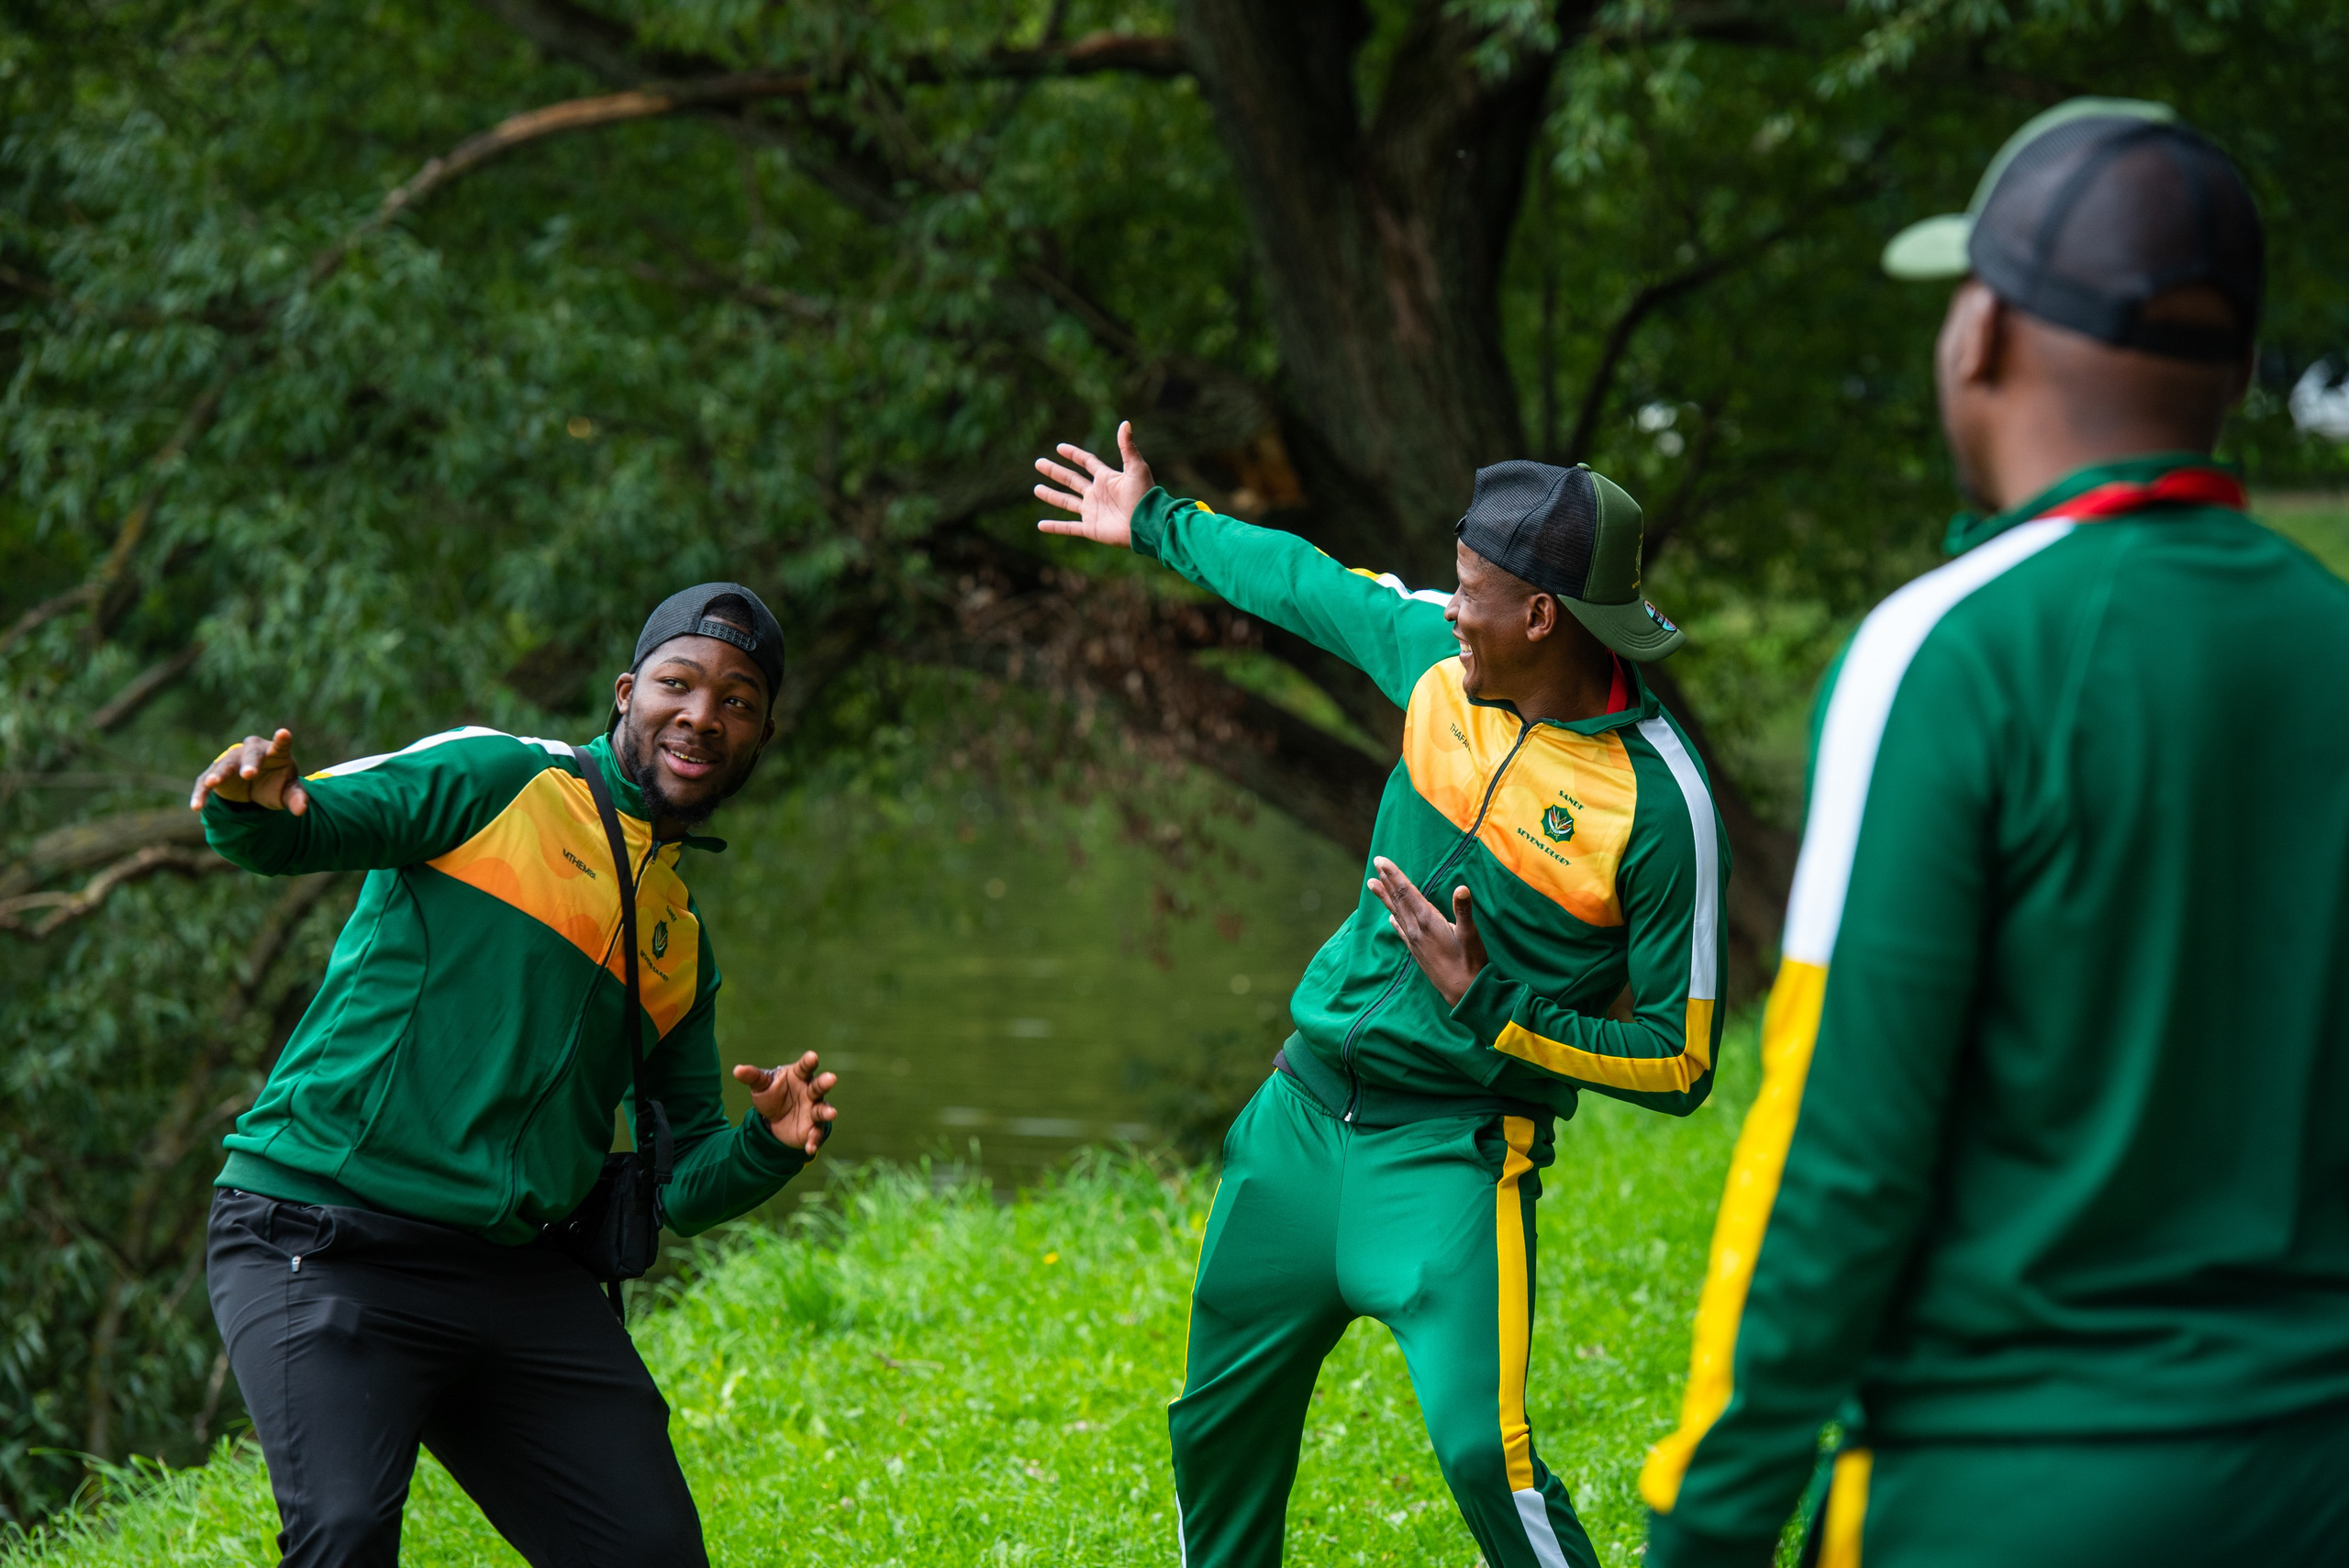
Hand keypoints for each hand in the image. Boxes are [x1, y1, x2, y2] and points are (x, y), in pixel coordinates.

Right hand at [190, 728, 310, 815]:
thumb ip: (296, 798)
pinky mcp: (215, 774)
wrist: (255, 785)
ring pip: (225, 765)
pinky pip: (205, 783)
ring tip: (213, 783)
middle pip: (251, 755)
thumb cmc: (276, 782)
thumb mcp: (288, 791)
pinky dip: (201, 794)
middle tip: (248, 774)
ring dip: (219, 774)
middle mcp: (252, 751)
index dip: (282, 740)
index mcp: (275, 751)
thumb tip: (301, 810)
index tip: (283, 734)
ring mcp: (231, 761)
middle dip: (249, 764)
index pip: (281, 745)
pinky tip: (197, 806)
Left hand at [735, 1052, 837, 1157]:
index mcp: (799, 1076)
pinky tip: (810, 1148)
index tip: (812, 1056)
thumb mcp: (761, 1085)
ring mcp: (813, 1110)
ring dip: (827, 1112)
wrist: (775, 1119)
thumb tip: (737, 1070)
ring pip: (822, 1110)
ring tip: (832, 1113)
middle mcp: (810, 1092)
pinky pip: (815, 1134)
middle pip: (818, 1086)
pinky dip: (814, 1140)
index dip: (809, 1061)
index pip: (805, 1067)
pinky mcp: (812, 1128)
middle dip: (824, 1083)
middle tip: (831, 1078)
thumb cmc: (772, 1094)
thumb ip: (752, 1077)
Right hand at [1034, 420, 1152, 547]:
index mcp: (1106, 479)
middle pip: (1072, 480)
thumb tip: (1125, 423)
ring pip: (1066, 502)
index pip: (1087, 462)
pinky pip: (1068, 527)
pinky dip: (1054, 527)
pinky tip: (1040, 525)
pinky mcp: (1091, 528)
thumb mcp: (1136, 468)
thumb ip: (1127, 447)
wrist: (1147, 524)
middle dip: (1055, 472)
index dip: (1074, 454)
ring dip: (1051, 495)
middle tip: (1038, 463)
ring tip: (1036, 489)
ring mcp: (1093, 512)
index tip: (1059, 448)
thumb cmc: (1144, 495)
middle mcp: (1097, 494)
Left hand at [1366, 857, 1487, 1006]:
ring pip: (1396, 913)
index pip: (1407, 892)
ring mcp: (1414, 941)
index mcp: (1428, 921)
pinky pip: (1401, 931)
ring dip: (1385, 897)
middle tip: (1375, 863)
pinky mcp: (1417, 952)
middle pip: (1398, 899)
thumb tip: (1462, 888)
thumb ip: (1464, 911)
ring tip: (1372, 884)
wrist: (1463, 993)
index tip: (1381, 861)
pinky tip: (1390, 918)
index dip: (1394, 875)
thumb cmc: (1471, 963)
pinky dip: (1394, 920)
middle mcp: (1416, 930)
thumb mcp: (1471, 935)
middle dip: (1387, 880)